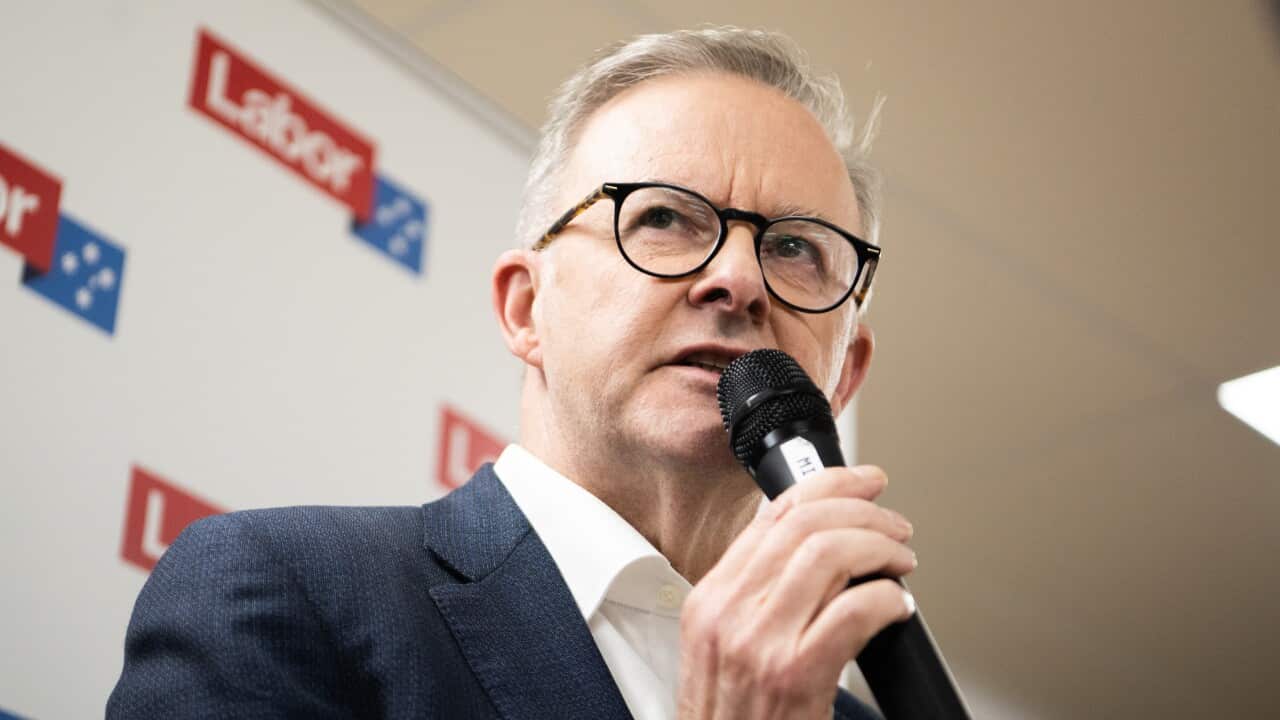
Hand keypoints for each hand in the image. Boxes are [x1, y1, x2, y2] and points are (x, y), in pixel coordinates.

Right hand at [676, 466, 916, 718]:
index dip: (827, 484)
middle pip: (804, 523)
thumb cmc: (738, 719)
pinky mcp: (795, 676)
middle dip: (864, 509)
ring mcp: (759, 644)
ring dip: (881, 547)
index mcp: (710, 599)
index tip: (862, 480)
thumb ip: (759, 596)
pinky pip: (855, 609)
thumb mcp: (726, 647)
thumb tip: (821, 546)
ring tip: (902, 561)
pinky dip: (889, 597)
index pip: (772, 515)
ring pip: (830, 554)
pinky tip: (898, 606)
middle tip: (895, 525)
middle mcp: (728, 614)